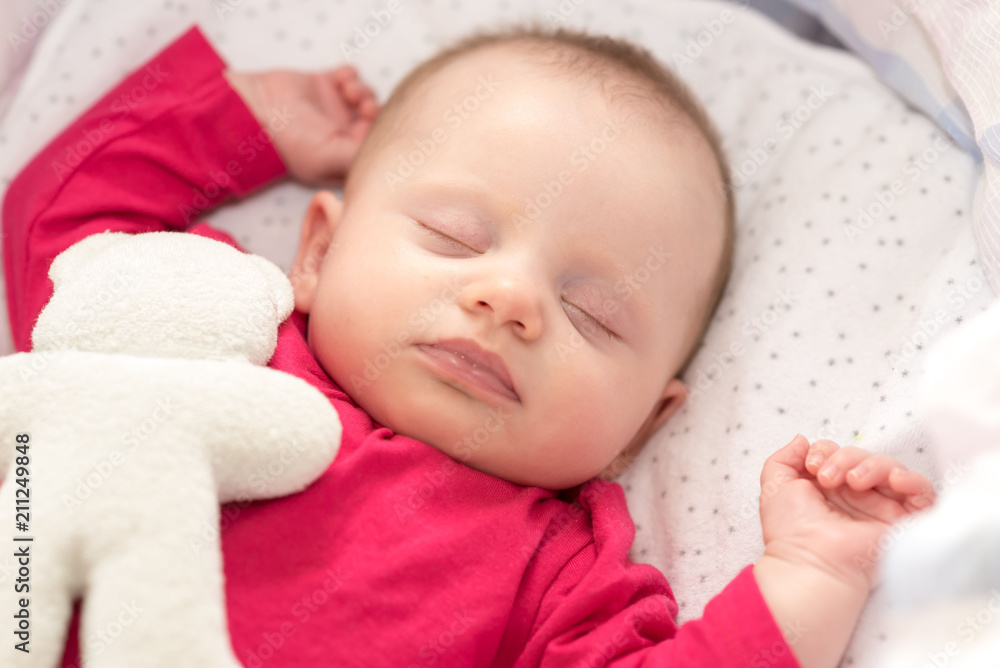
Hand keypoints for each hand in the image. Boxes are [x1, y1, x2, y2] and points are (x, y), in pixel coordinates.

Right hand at [224, 66, 379, 185]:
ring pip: (365, 96)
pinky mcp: (324, 85)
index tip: (369, 123)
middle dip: (374, 109)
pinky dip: (351, 75)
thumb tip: (386, 152)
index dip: (380, 131)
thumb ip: (361, 156)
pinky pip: (350, 76)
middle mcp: (341, 132)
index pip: (375, 142)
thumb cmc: (290, 144)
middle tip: (363, 106)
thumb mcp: (331, 160)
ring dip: (363, 90)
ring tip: (349, 92)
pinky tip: (340, 80)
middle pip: (374, 118)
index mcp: (343, 154)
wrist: (255, 112)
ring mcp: (333, 108)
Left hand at [759, 434, 934, 592]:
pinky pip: (924, 494)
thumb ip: (784, 457)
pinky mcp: (905, 523)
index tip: (812, 465)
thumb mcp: (775, 485)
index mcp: (831, 488)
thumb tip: (804, 440)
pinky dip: (913, 480)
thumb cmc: (789, 530)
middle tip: (827, 477)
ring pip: (893, 469)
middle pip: (866, 458)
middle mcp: (859, 497)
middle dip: (845, 458)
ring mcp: (883, 509)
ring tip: (853, 481)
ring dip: (872, 466)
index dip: (828, 450)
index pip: (841, 454)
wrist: (808, 563)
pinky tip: (894, 480)